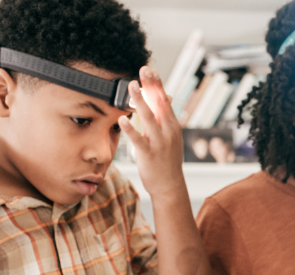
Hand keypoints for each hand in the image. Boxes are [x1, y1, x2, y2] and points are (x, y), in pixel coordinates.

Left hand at [118, 66, 185, 199]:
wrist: (169, 185)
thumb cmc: (166, 160)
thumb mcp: (169, 136)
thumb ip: (165, 117)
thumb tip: (164, 97)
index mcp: (172, 125)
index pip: (165, 100)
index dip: (157, 84)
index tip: (150, 70)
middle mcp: (168, 132)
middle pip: (159, 104)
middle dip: (151, 86)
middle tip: (143, 70)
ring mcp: (159, 143)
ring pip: (149, 118)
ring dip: (139, 100)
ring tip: (130, 86)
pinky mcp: (148, 154)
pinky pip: (138, 139)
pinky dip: (130, 128)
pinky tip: (122, 118)